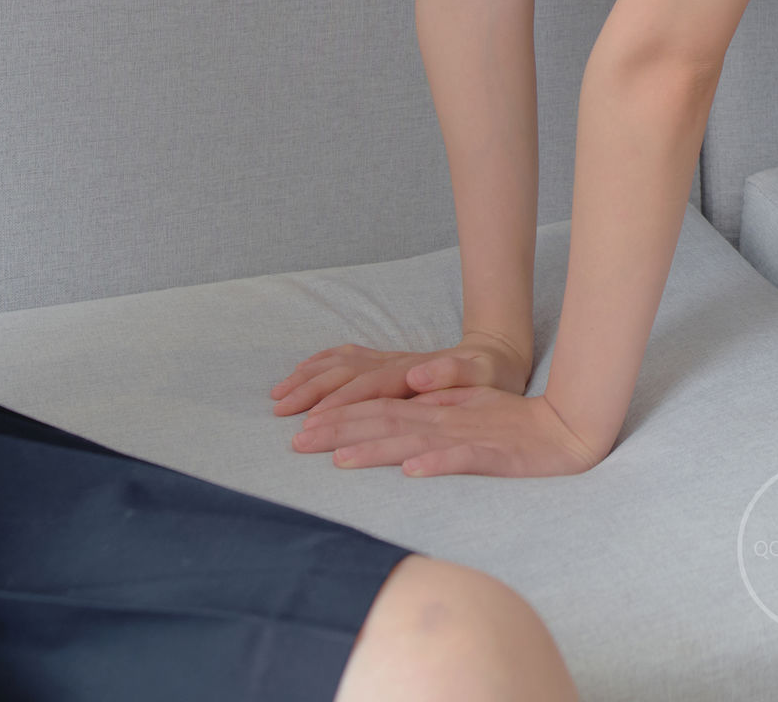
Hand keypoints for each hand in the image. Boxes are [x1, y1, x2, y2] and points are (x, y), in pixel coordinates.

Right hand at [271, 330, 531, 418]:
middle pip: (344, 375)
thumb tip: (416, 375)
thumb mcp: (482, 376)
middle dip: (310, 393)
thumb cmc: (490, 374)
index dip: (339, 405)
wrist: (497, 353)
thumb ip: (451, 376)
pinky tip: (304, 373)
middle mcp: (395, 363)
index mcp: (412, 371)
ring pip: (340, 364)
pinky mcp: (388, 362)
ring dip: (308, 377)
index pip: (367, 388)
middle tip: (279, 414)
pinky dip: (320, 364)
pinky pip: (346, 359)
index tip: (311, 423)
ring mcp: (390, 360)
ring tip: (279, 395)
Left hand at [287, 385, 609, 478]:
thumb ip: (431, 404)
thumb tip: (393, 406)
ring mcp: (468, 436)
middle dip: (340, 432)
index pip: (380, 410)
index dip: (340, 418)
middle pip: (386, 424)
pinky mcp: (494, 454)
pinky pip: (463, 459)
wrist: (566, 430)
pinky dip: (437, 463)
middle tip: (299, 442)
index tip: (302, 428)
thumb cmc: (512, 422)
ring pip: (416, 441)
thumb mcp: (466, 406)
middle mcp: (445, 419)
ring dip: (377, 449)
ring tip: (340, 459)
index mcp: (436, 409)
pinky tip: (412, 471)